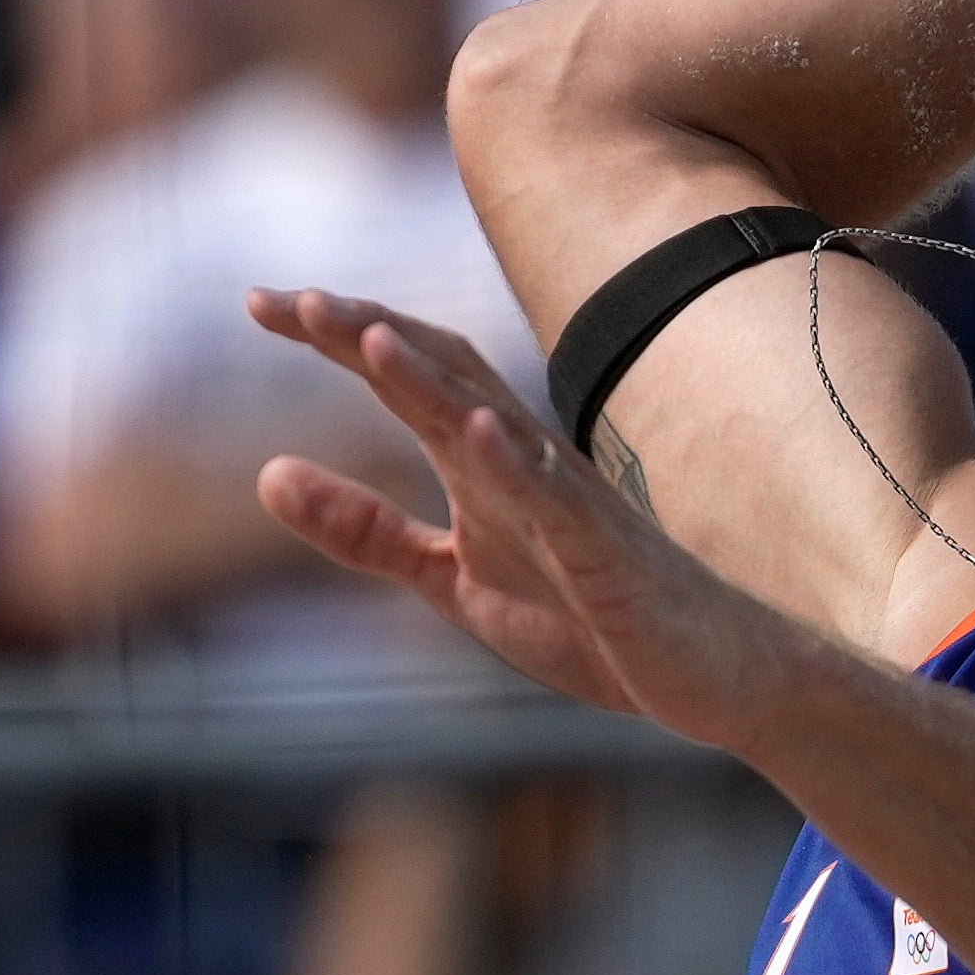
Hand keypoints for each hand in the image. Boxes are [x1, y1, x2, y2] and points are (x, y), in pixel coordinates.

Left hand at [244, 284, 831, 764]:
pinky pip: (561, 503)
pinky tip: (475, 432)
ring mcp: (570, 503)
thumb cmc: (593, 618)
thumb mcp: (451, 579)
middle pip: (441, 371)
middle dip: (367, 332)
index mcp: (482, 463)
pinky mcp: (608, 555)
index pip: (402, 375)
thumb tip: (263, 471)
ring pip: (494, 423)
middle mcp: (524, 461)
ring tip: (368, 339)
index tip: (259, 300)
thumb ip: (364, 530)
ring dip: (431, 380)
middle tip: (288, 300)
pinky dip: (515, 464)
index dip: (334, 335)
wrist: (715, 675)